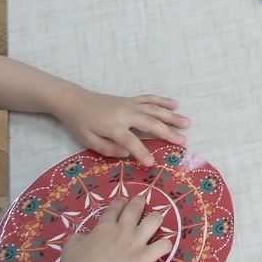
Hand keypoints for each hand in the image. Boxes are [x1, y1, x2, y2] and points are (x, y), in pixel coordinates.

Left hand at [54, 88, 186, 165]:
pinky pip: (149, 99)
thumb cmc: (80, 123)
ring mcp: (130, 104)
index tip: (152, 163)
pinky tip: (175, 104)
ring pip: (154, 109)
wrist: (75, 100)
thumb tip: (126, 153)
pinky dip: (162, 101)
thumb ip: (107, 148)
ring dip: (171, 116)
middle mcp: (125, 113)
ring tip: (186, 123)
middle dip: (167, 132)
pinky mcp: (130, 100)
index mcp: (113, 126)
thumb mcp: (88, 140)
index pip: (131, 141)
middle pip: (150, 123)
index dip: (141, 152)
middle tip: (183, 141)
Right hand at [59, 195, 171, 261]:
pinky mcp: (145, 257)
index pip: (116, 207)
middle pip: (136, 208)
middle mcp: (122, 230)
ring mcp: (136, 242)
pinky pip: (163, 245)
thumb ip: (78, 237)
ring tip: (157, 218)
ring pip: (154, 220)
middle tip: (142, 201)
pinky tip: (164, 246)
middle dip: (140, 201)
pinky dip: (166, 244)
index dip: (121, 202)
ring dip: (157, 217)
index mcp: (104, 227)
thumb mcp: (70, 247)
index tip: (124, 201)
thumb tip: (83, 236)